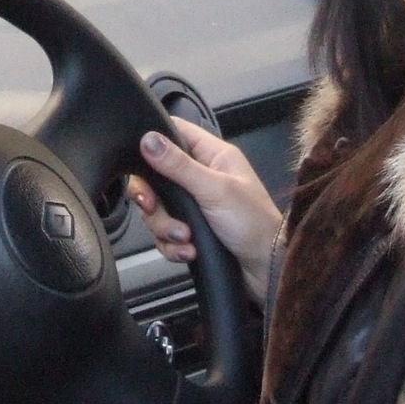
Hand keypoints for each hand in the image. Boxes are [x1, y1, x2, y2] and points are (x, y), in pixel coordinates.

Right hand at [126, 117, 280, 301]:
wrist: (266, 270)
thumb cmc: (253, 223)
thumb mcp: (215, 190)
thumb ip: (179, 166)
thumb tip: (148, 139)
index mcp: (212, 156)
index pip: (175, 133)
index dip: (153, 142)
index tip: (138, 160)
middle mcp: (201, 177)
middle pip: (156, 177)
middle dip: (153, 198)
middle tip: (153, 207)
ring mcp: (195, 206)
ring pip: (158, 209)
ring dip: (165, 227)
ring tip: (185, 238)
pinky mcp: (191, 231)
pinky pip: (165, 234)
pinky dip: (172, 246)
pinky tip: (188, 251)